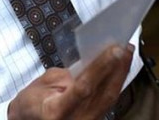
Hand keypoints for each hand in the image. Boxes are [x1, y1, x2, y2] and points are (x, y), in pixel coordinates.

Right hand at [8, 43, 133, 119]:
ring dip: (120, 75)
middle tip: (126, 47)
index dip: (102, 67)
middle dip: (118, 68)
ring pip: (109, 99)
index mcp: (57, 110)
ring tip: (126, 55)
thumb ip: (69, 75)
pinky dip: (114, 84)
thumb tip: (93, 62)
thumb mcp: (44, 83)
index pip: (84, 87)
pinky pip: (107, 103)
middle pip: (103, 94)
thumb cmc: (31, 101)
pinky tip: (119, 70)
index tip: (116, 49)